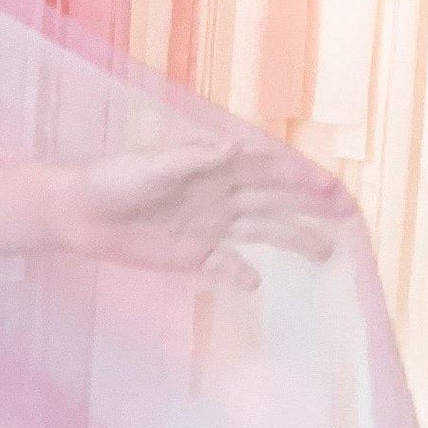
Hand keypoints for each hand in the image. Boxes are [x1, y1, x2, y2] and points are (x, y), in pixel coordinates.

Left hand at [62, 137, 348, 289]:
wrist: (78, 215)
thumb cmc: (111, 181)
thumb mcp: (148, 168)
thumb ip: (191, 159)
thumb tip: (234, 146)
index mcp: (211, 167)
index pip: (265, 167)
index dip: (299, 175)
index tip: (330, 185)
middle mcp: (219, 194)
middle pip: (274, 198)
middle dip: (311, 202)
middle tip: (348, 212)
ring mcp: (209, 225)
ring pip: (262, 230)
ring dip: (294, 238)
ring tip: (327, 251)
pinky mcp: (194, 254)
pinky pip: (228, 265)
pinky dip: (242, 273)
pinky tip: (255, 281)